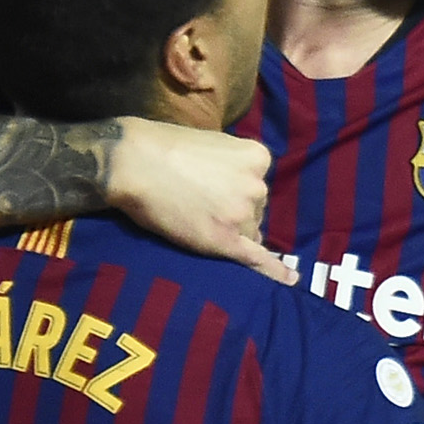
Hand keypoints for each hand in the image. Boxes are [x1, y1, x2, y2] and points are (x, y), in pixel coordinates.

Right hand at [108, 118, 287, 281]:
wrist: (133, 162)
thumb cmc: (163, 147)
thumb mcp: (213, 143)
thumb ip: (234, 165)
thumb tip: (243, 191)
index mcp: (258, 158)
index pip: (257, 186)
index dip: (235, 192)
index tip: (212, 189)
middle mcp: (257, 186)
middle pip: (256, 210)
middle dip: (233, 212)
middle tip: (197, 204)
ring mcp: (243, 214)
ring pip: (248, 232)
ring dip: (229, 232)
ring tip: (195, 219)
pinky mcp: (225, 240)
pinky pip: (257, 258)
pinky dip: (275, 271)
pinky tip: (290, 280)